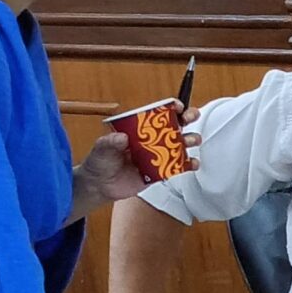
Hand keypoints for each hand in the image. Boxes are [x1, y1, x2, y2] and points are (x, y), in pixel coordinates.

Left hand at [72, 105, 197, 215]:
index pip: (156, 113)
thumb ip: (109, 142)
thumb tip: (121, 137)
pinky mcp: (162, 171)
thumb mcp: (101, 149)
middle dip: (187, 117)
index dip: (169, 107)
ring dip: (190, 139)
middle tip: (190, 116)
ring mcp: (159, 154)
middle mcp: (151, 139)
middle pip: (174, 124)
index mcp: (138, 129)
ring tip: (191, 140)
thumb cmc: (100, 162)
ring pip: (181, 143)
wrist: (100, 186)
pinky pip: (179, 166)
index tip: (176, 106)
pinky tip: (191, 163)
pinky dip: (189, 164)